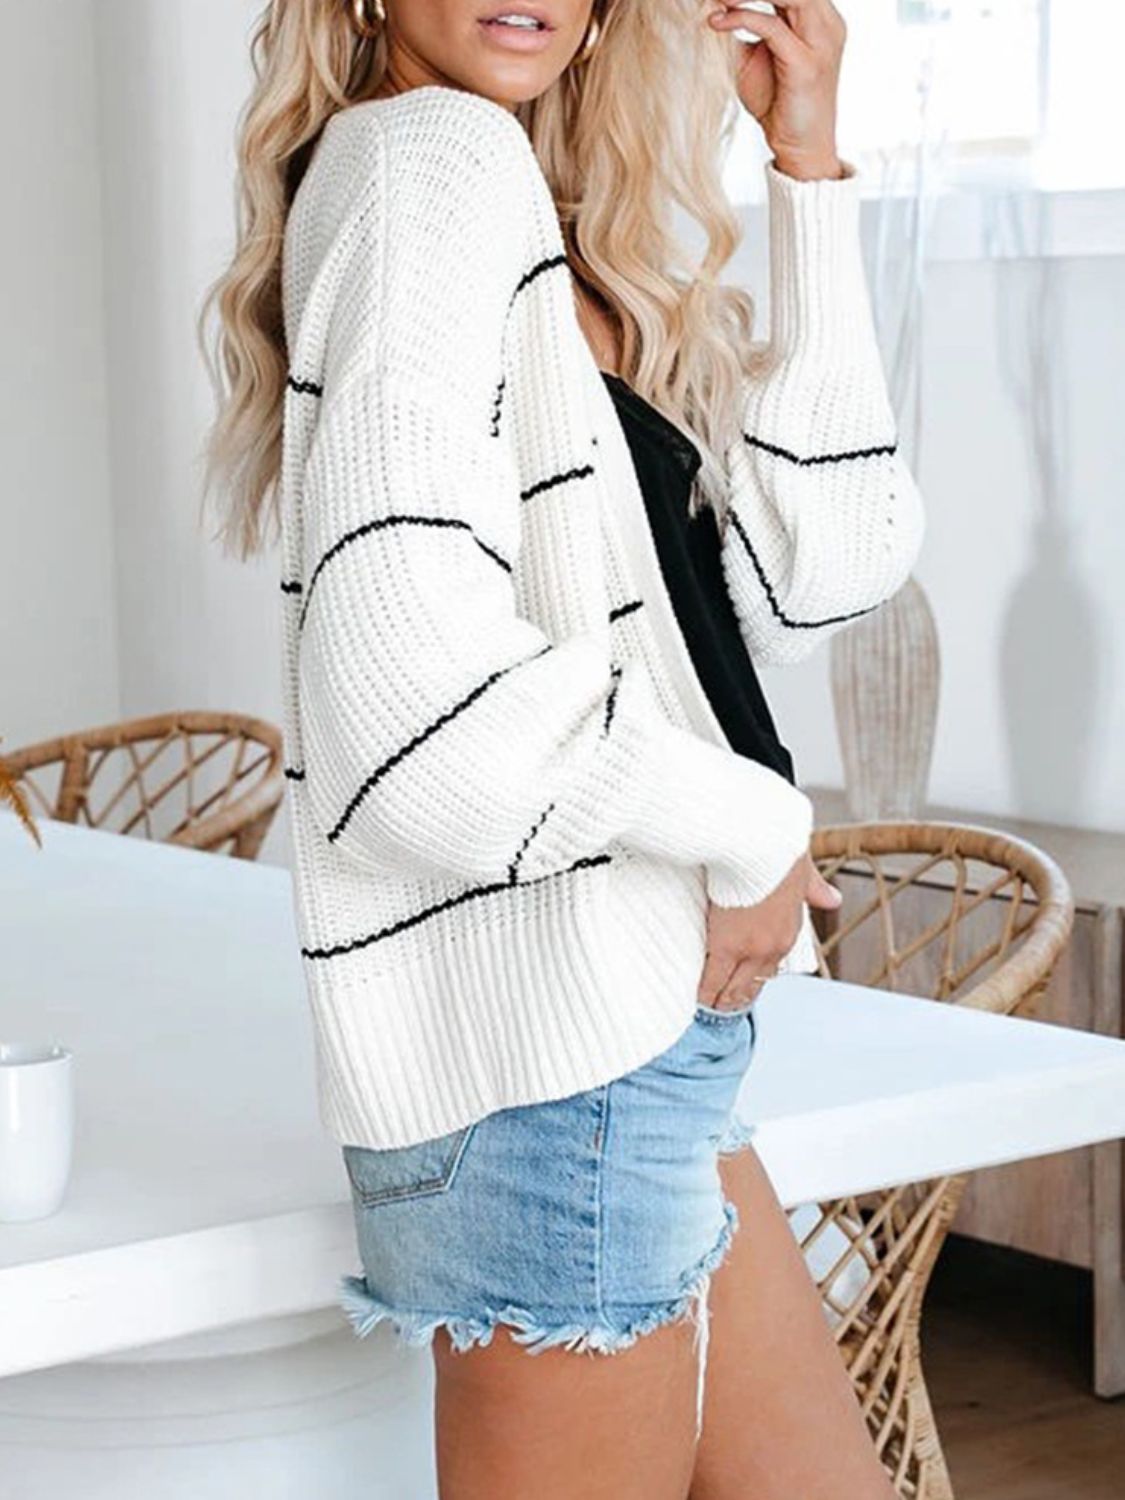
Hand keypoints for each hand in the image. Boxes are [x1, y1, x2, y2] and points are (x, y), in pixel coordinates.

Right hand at [697, 848, 841, 1011]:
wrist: (760, 845)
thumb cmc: (777, 850)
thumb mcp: (803, 872)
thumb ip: (815, 889)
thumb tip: (833, 899)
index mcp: (789, 932)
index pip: (770, 967)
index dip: (753, 978)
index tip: (741, 986)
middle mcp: (773, 949)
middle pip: (752, 985)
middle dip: (735, 997)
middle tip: (720, 1004)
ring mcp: (750, 950)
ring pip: (733, 987)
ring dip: (720, 998)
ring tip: (707, 1006)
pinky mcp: (725, 946)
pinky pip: (711, 979)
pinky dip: (702, 990)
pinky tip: (695, 997)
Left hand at [706, 1, 846, 179]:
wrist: (799, 148)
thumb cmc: (779, 104)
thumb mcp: (757, 57)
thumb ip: (745, 26)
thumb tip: (717, 4)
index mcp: (819, 17)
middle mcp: (827, 24)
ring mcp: (822, 43)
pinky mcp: (807, 65)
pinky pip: (772, 28)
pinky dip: (742, 17)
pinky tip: (717, 22)